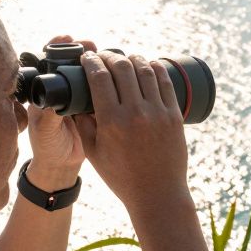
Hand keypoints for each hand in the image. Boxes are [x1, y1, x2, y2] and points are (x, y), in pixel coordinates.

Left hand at [23, 34, 96, 189]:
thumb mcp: (45, 131)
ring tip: (105, 51)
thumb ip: (47, 116)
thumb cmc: (48, 148)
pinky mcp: (95, 104)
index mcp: (46, 90)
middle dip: (82, 49)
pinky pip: (103, 86)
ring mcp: (79, 95)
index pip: (50, 60)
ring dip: (98, 60)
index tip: (67, 38)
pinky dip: (111, 77)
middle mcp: (62, 89)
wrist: (64, 165)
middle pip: (72, 60)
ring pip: (89, 71)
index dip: (58, 47)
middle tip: (91, 44)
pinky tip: (120, 71)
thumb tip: (51, 99)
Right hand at [71, 50, 189, 210]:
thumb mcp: (93, 152)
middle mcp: (136, 113)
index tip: (87, 57)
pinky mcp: (175, 116)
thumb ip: (83, 124)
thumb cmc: (121, 176)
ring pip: (146, 70)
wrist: (157, 193)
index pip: (99, 77)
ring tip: (126, 59)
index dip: (91, 61)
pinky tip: (149, 64)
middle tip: (105, 56)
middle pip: (122, 68)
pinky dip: (156, 68)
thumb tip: (74, 100)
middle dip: (110, 56)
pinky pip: (166, 83)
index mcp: (111, 121)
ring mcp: (158, 113)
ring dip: (133, 59)